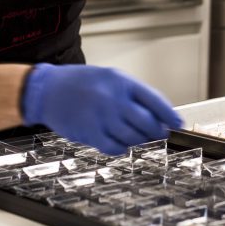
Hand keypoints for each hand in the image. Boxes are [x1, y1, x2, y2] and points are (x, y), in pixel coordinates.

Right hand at [21, 63, 182, 155]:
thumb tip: (155, 113)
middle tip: (158, 134)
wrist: (47, 89)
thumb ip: (131, 93)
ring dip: (139, 140)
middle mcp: (113, 98)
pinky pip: (115, 147)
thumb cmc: (79, 83)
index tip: (177, 123)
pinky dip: (121, 148)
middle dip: (156, 131)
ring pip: (133, 137)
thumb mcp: (109, 77)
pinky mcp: (89, 132)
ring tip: (137, 138)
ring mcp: (102, 116)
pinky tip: (119, 143)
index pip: (155, 100)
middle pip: (147, 123)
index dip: (169, 114)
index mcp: (121, 81)